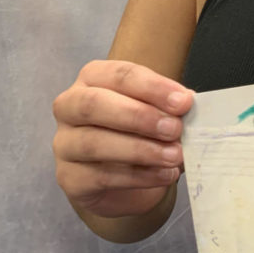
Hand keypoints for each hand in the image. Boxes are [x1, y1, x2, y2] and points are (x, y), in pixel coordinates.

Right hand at [52, 60, 193, 218]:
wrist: (123, 176)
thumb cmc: (139, 129)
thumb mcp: (156, 111)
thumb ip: (169, 106)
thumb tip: (188, 103)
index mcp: (94, 77)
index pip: (120, 75)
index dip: (153, 87)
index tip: (184, 102)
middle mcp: (70, 106)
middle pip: (95, 104)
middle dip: (139, 116)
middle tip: (175, 129)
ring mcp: (64, 143)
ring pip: (94, 142)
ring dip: (141, 150)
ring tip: (175, 156)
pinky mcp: (68, 177)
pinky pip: (100, 176)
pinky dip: (138, 176)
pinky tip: (165, 174)